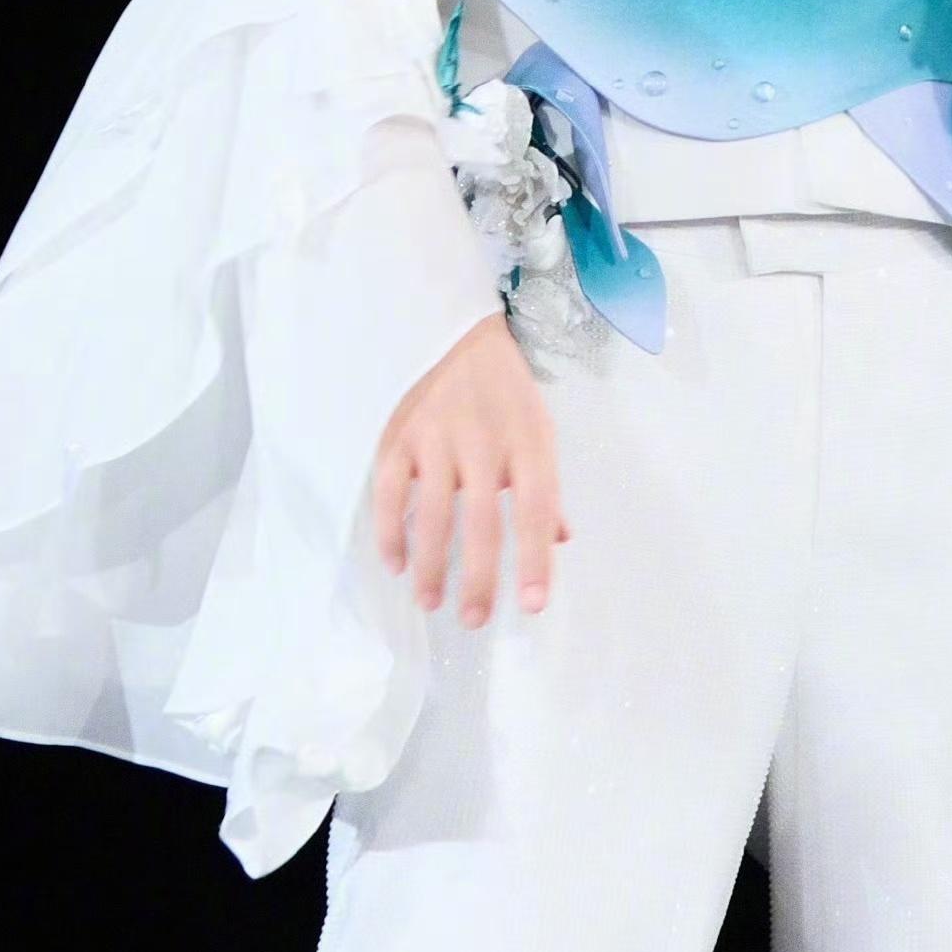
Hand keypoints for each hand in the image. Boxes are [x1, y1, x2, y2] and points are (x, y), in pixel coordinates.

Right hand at [372, 312, 573, 627]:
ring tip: (432, 602)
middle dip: (480, 577)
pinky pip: (390, 492)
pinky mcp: (399, 434)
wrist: (455, 331)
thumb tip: (561, 539)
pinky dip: (391, 531)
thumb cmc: (504, 392)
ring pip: (433, 513)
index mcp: (528, 439)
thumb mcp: (538, 429)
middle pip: (484, 520)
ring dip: (432, 565)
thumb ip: (546, 487)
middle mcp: (484, 440)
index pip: (537, 507)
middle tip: (475, 620)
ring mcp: (437, 436)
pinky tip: (396, 563)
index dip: (536, 558)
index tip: (533, 605)